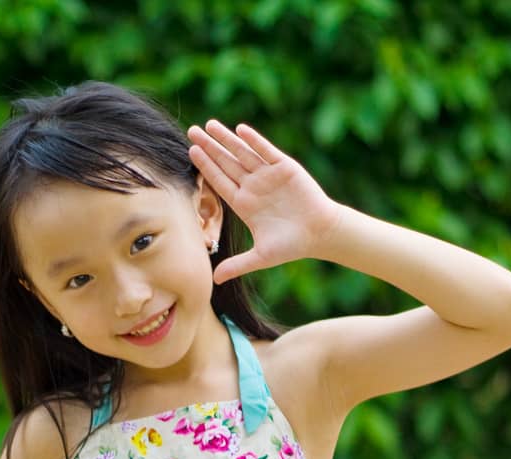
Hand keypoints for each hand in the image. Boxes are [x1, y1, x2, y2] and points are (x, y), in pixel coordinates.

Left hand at [186, 118, 342, 284]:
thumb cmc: (291, 246)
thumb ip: (238, 265)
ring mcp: (268, 175)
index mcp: (244, 204)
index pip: (220, 182)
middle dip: (210, 148)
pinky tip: (240, 130)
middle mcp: (253, 186)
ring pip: (243, 153)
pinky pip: (265, 151)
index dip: (206, 167)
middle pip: (226, 163)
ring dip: (226, 139)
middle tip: (192, 131)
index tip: (191, 153)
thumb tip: (215, 281)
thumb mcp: (261, 257)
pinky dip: (254, 141)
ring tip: (209, 125)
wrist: (320, 234)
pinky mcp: (284, 167)